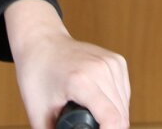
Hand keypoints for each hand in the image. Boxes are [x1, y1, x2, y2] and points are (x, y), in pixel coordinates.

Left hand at [4, 0, 130, 128]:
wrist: (40, 40)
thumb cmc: (35, 75)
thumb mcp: (38, 113)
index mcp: (82, 80)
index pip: (112, 119)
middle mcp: (102, 69)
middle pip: (121, 116)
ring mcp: (113, 63)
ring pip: (125, 107)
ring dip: (114, 122)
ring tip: (93, 123)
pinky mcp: (118, 61)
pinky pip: (124, 94)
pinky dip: (117, 107)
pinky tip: (101, 109)